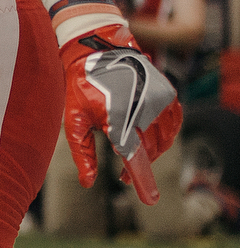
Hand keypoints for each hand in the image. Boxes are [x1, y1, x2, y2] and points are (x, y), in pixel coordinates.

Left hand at [62, 24, 183, 203]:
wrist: (95, 47)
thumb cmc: (79, 84)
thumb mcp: (72, 119)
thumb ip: (82, 152)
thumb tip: (88, 182)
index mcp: (118, 118)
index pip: (135, 158)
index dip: (142, 180)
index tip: (150, 199)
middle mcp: (142, 110)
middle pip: (150, 151)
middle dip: (139, 166)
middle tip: (124, 176)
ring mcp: (158, 100)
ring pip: (164, 139)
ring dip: (152, 152)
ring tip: (134, 155)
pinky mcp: (167, 92)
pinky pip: (175, 123)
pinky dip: (167, 135)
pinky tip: (154, 140)